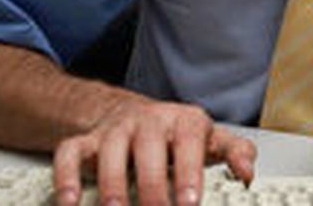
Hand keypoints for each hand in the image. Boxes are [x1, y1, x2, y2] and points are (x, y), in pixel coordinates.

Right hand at [51, 98, 255, 205]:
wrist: (135, 115)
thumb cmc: (177, 136)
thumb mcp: (211, 140)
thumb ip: (236, 153)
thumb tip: (247, 173)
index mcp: (183, 121)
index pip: (188, 143)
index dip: (188, 173)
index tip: (189, 202)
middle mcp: (147, 121)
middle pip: (147, 150)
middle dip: (151, 187)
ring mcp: (114, 130)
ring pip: (108, 153)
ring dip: (111, 187)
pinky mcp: (85, 141)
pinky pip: (69, 153)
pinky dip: (65, 177)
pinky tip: (70, 203)